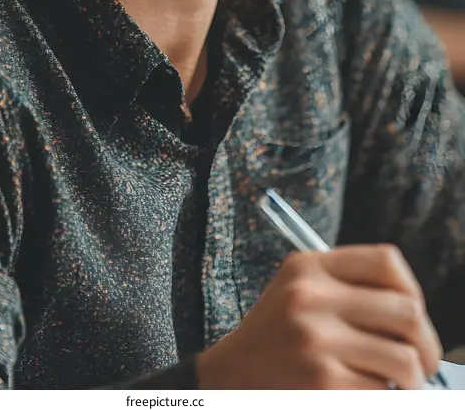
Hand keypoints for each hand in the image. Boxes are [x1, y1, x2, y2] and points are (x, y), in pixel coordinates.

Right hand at [196, 244, 441, 388]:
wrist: (229, 377)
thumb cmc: (275, 336)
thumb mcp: (298, 290)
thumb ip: (347, 287)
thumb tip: (415, 315)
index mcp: (308, 266)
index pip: (387, 261)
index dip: (412, 290)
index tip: (413, 316)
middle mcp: (311, 296)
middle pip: (406, 311)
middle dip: (427, 345)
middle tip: (425, 363)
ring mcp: (316, 340)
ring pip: (404, 359)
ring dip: (412, 379)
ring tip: (401, 385)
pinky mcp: (321, 382)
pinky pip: (382, 393)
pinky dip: (386, 398)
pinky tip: (371, 394)